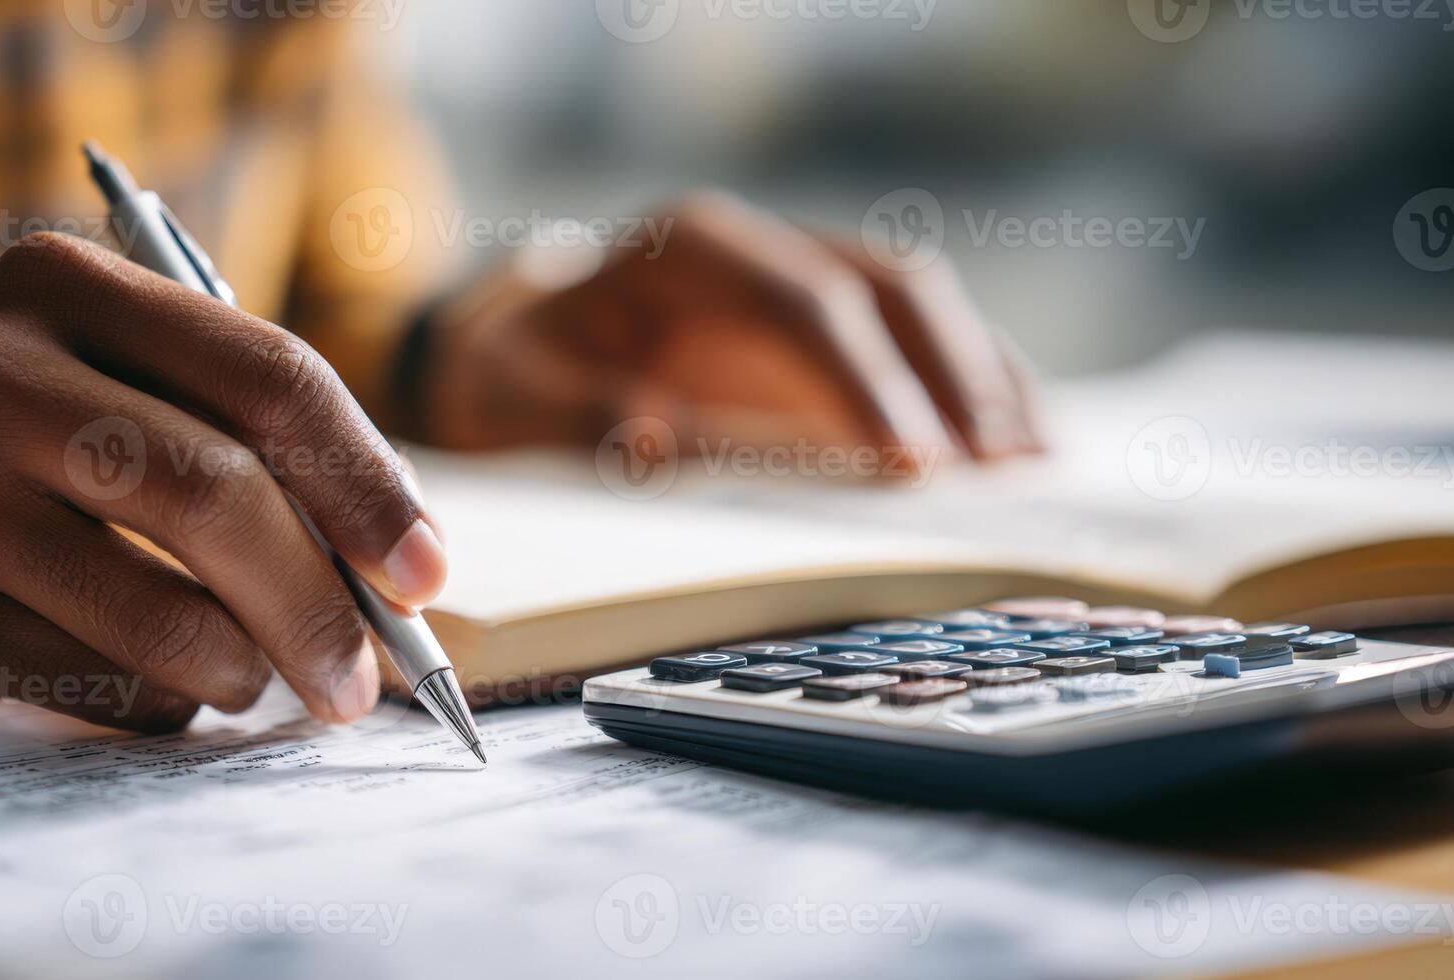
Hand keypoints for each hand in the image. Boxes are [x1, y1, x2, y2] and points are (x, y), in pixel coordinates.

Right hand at [0, 233, 444, 730]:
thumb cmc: (49, 442)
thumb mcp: (132, 384)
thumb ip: (257, 441)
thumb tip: (405, 563)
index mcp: (66, 283)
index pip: (265, 374)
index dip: (367, 481)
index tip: (428, 570)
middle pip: (214, 492)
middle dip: (321, 599)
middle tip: (370, 672)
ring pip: (158, 610)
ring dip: (249, 665)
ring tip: (267, 678)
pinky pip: (96, 681)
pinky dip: (168, 701)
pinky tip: (170, 684)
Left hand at [422, 192, 1039, 469]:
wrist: (515, 346)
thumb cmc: (519, 372)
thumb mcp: (525, 396)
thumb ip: (588, 417)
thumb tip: (653, 445)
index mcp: (690, 247)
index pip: (802, 302)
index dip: (863, 380)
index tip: (910, 462)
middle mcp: (760, 246)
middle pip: (885, 288)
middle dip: (950, 378)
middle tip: (995, 471)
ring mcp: (799, 273)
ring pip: (917, 304)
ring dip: (979, 378)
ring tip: (1033, 460)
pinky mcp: (823, 320)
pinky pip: (914, 337)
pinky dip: (970, 383)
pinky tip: (1017, 439)